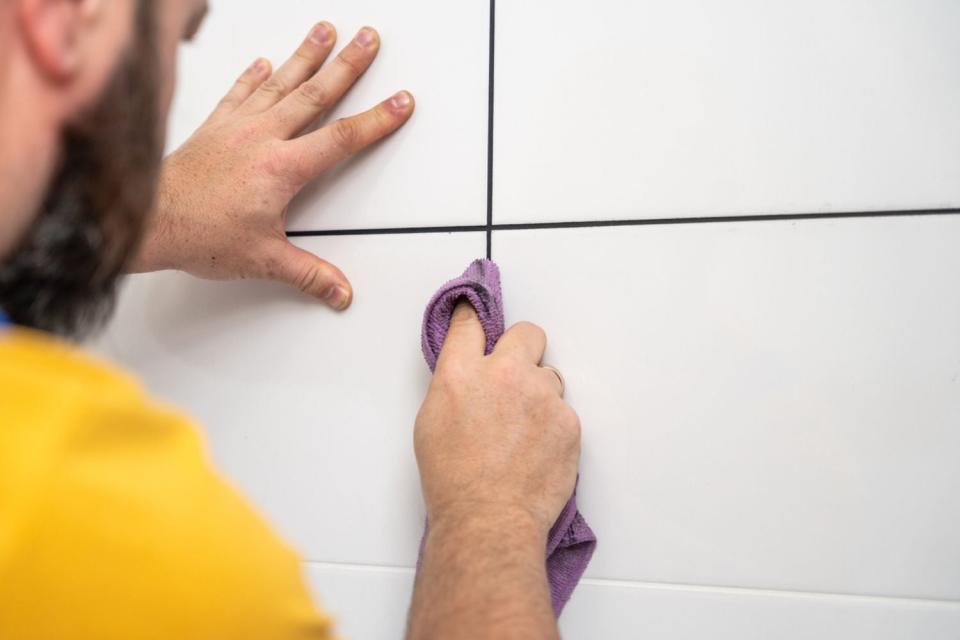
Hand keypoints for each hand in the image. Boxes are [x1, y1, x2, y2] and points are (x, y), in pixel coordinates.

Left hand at [132, 23, 414, 309]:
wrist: (146, 219)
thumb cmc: (197, 233)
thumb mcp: (263, 260)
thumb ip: (308, 274)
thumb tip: (338, 290)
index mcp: (280, 168)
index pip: (341, 138)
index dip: (376, 120)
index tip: (399, 102)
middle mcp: (260, 138)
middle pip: (315, 94)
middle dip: (347, 65)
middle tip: (367, 40)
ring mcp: (235, 128)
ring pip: (280, 83)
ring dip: (306, 55)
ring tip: (325, 33)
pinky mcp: (213, 127)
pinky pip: (238, 93)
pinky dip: (253, 76)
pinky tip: (264, 63)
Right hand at [414, 303, 580, 537]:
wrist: (488, 519)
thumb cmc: (454, 482)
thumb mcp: (431, 423)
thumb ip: (454, 386)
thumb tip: (468, 376)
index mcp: (461, 373)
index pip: (470, 323)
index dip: (474, 317)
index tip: (476, 313)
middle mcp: (504, 375)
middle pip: (527, 333)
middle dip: (524, 348)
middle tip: (517, 374)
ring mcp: (541, 396)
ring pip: (549, 377)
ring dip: (539, 394)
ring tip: (523, 431)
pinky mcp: (568, 420)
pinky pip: (563, 411)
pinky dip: (553, 426)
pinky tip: (536, 450)